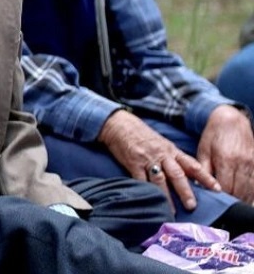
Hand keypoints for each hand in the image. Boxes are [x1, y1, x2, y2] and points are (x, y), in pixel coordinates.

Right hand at [97, 108, 219, 211]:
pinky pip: (140, 179)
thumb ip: (174, 158)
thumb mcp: (162, 144)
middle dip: (186, 191)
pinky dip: (145, 191)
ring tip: (171, 211)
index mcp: (172, 150)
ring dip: (166, 196)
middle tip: (192, 206)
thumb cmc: (142, 135)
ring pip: (160, 179)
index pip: (192, 165)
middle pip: (177, 174)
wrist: (119, 125)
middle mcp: (162, 155)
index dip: (205, 177)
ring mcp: (147, 159)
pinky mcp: (132, 163)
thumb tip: (189, 175)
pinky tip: (149, 200)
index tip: (217, 189)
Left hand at [197, 105, 253, 202]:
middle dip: (232, 202)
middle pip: (239, 191)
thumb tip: (199, 188)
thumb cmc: (213, 136)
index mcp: (225, 160)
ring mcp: (253, 163)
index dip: (220, 199)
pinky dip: (252, 192)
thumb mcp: (203, 151)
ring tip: (234, 206)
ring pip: (251, 190)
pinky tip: (246, 198)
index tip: (215, 204)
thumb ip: (203, 170)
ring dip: (243, 199)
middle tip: (224, 208)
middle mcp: (242, 163)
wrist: (231, 120)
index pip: (225, 187)